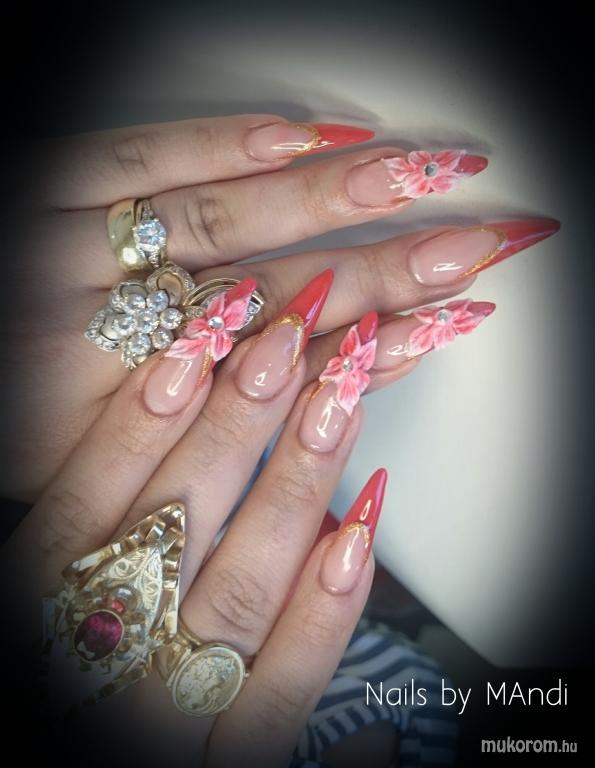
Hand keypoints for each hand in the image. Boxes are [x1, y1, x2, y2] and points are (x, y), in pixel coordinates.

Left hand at [4, 112, 556, 499]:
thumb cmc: (14, 427)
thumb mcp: (101, 470)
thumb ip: (200, 446)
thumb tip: (310, 403)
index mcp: (123, 418)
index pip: (274, 381)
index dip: (365, 356)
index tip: (442, 330)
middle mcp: (108, 334)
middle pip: (269, 299)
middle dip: (380, 274)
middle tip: (467, 254)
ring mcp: (75, 255)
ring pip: (215, 222)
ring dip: (321, 201)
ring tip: (415, 180)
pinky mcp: (44, 194)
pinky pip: (132, 161)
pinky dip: (217, 146)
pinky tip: (297, 134)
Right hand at [5, 273, 397, 766]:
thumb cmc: (69, 671)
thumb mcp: (48, 588)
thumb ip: (89, 508)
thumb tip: (165, 388)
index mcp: (40, 608)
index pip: (88, 499)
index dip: (145, 413)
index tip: (200, 335)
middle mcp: (105, 656)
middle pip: (176, 522)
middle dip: (240, 422)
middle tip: (289, 340)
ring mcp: (169, 712)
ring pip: (242, 587)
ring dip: (297, 484)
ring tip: (339, 399)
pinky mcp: (230, 761)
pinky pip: (284, 688)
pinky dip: (325, 611)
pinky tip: (359, 533)